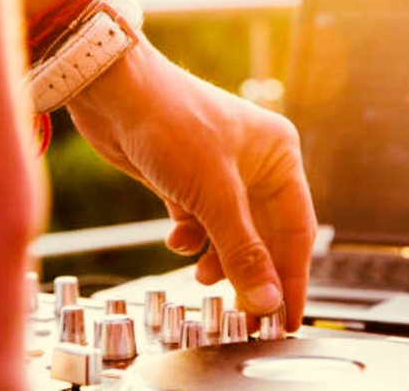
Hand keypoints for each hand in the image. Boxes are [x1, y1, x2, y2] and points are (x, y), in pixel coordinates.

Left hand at [66, 41, 316, 330]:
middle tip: (244, 313)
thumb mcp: (214, 193)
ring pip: (231, 233)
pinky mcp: (187, 179)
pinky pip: (200, 222)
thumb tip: (267, 300)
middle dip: (251, 272)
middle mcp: (255, 163)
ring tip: (201, 276)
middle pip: (264, 235)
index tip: (287, 319)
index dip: (292, 278)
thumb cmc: (172, 121)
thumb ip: (242, 251)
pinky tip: (176, 240)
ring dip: (218, 258)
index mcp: (279, 156)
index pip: (297, 230)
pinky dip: (190, 238)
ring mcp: (220, 172)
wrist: (111, 90)